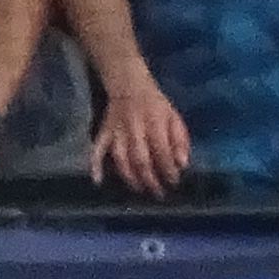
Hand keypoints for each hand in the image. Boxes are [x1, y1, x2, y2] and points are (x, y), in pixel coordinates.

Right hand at [91, 68, 192, 190]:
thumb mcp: (174, 117)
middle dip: (150, 179)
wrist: (129, 85)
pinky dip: (95, 164)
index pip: (162, 152)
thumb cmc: (155, 105)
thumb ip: (180, 140)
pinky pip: (97, 149)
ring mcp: (116, 131)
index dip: (168, 170)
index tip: (174, 182)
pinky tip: (97, 180)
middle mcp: (134, 129)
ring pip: (121, 158)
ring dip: (129, 177)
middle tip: (158, 193)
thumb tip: (183, 164)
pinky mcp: (104, 132)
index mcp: (154, 123)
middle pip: (141, 159)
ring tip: (139, 189)